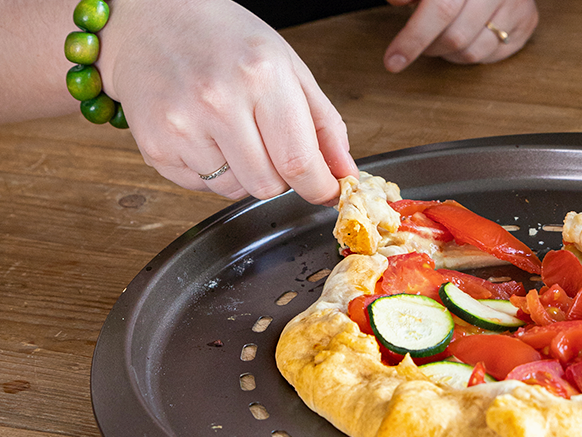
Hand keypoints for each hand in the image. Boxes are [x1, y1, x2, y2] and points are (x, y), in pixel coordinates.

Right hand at [99, 0, 357, 205]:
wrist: (151, 17)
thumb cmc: (224, 37)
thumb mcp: (288, 66)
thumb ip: (324, 124)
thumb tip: (346, 173)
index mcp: (261, 77)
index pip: (299, 162)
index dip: (319, 187)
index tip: (327, 191)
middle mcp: (217, 102)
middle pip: (269, 185)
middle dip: (282, 177)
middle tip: (272, 145)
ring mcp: (181, 126)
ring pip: (236, 191)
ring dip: (246, 175)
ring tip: (234, 134)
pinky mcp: (155, 146)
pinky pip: (202, 187)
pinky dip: (213, 171)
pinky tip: (206, 135)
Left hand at [383, 0, 538, 71]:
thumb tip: (396, 1)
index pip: (440, 9)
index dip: (413, 38)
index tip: (393, 61)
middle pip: (456, 37)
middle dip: (430, 47)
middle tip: (421, 42)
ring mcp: (516, 5)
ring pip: (473, 52)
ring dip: (449, 54)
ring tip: (443, 38)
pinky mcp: (527, 21)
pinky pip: (492, 56)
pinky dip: (471, 53)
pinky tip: (467, 37)